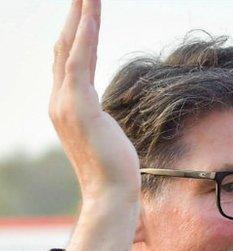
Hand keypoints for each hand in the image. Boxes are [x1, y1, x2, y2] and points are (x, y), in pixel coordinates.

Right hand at [50, 0, 139, 206]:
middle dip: (73, 17)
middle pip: (64, 47)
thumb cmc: (115, 169)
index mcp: (65, 106)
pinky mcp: (79, 106)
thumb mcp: (107, 135)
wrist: (112, 193)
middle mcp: (59, 101)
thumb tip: (105, 120)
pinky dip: (86, 36)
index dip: (73, 34)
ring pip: (71, 48)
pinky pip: (81, 62)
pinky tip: (91, 15)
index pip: (67, 61)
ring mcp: (66, 103)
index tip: (81, 12)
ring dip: (80, 17)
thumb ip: (99, 119)